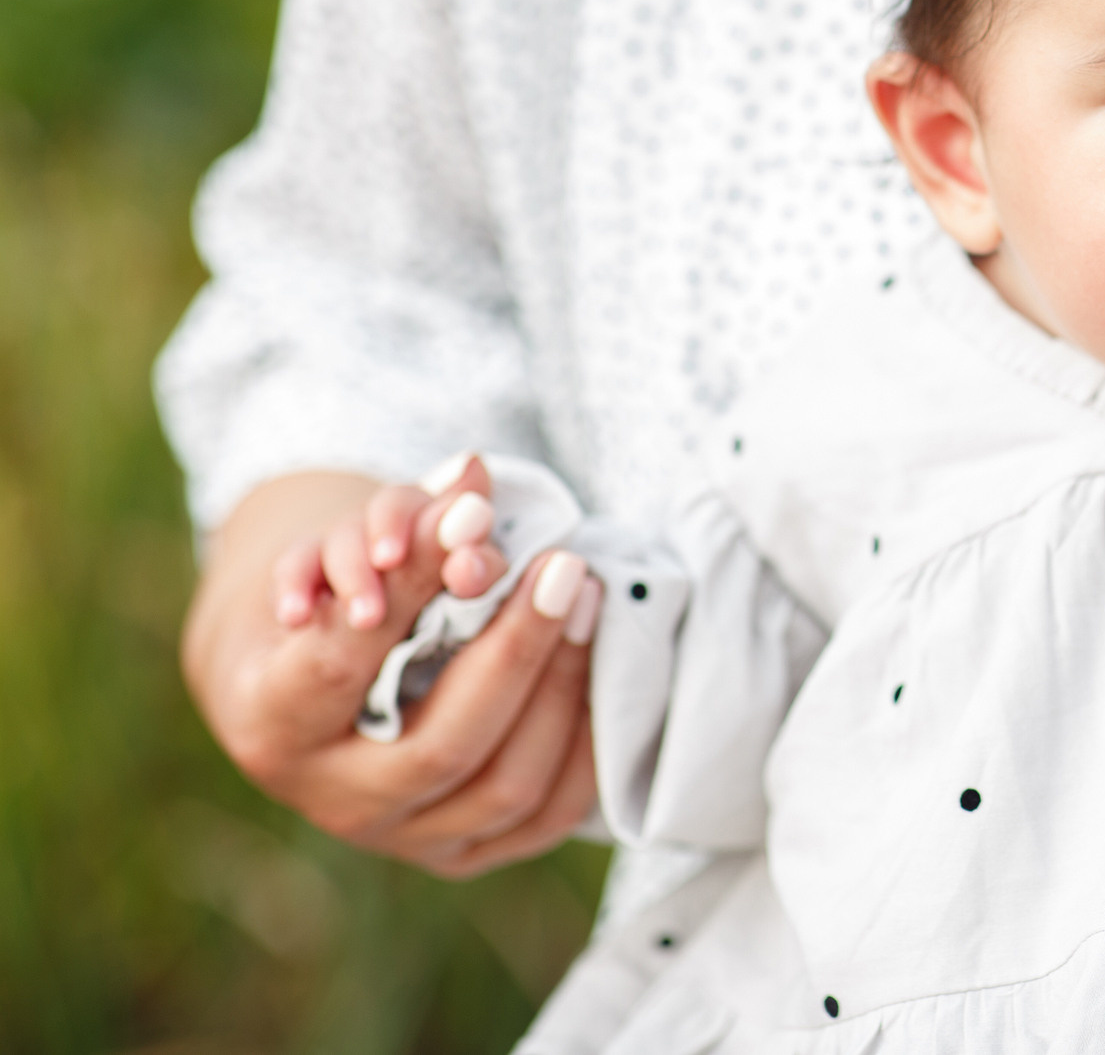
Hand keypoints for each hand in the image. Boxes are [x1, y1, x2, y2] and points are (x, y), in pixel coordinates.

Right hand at [183, 463, 601, 878]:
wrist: (305, 689)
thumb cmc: (331, 605)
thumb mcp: (344, 554)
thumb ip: (403, 522)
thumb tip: (473, 476)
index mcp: (271, 722)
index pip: (338, 665)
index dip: (411, 591)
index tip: (477, 523)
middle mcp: (331, 797)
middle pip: (442, 742)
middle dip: (515, 650)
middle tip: (564, 567)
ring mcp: (400, 838)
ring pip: (503, 784)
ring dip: (562, 688)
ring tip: (589, 601)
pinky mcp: (461, 853)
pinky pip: (545, 817)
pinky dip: (586, 744)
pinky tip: (607, 671)